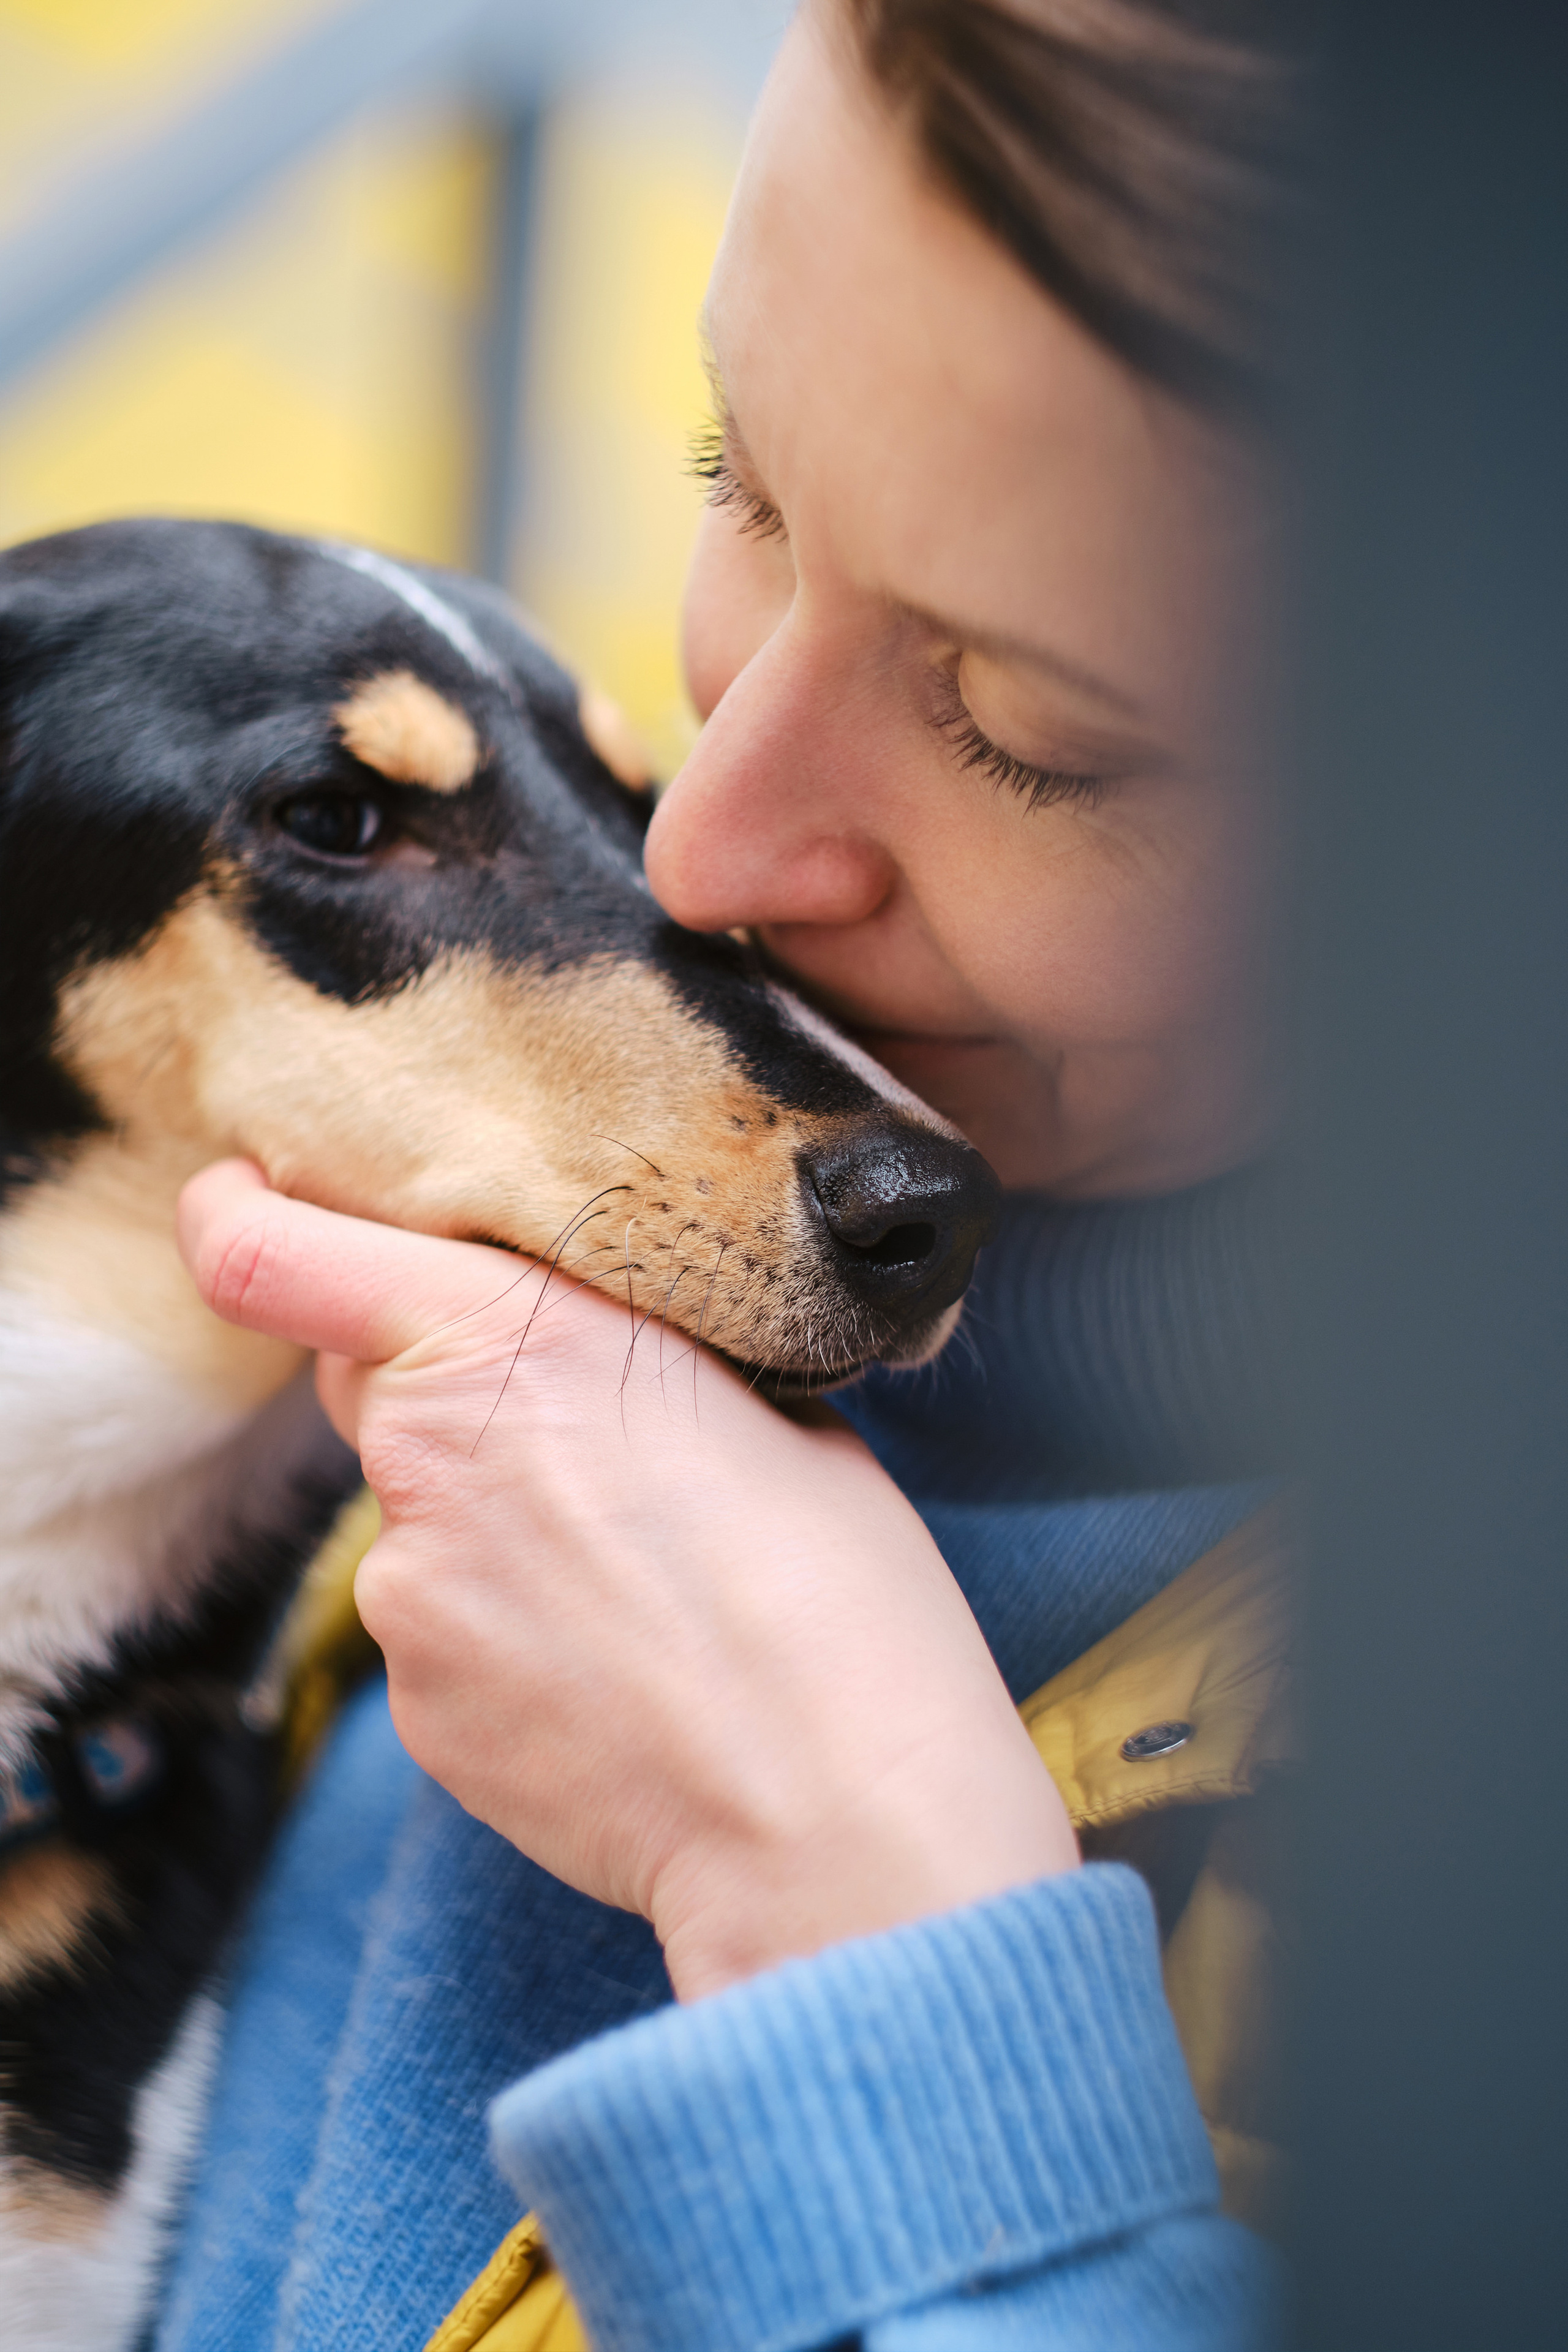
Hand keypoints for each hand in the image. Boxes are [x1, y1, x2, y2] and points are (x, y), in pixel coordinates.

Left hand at [178, 1160, 1077, 1998]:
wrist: (840, 1815)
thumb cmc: (838, 1591)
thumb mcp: (760, 1400)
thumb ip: (627, 1364)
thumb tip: (588, 1376)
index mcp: (515, 1340)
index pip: (272, 1255)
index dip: (236, 1214)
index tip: (244, 1196)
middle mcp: (426, 1459)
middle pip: (366, 1383)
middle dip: (443, 1389)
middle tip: (579, 1440)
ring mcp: (409, 1597)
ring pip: (417, 1520)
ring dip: (494, 1529)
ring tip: (639, 1592)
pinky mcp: (416, 1712)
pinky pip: (441, 1637)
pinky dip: (506, 1640)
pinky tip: (617, 1676)